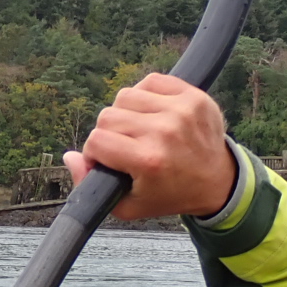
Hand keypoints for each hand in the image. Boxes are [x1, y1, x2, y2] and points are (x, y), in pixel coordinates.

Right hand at [64, 73, 235, 219]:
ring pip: (126, 96)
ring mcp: (180, 110)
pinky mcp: (192, 94)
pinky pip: (150, 81)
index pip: (96, 141)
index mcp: (148, 161)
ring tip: (140, 131)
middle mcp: (164, 132)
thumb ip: (90, 187)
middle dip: (109, 134)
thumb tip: (69, 156)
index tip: (107, 162)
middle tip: (126, 148)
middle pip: (107, 116)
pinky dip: (145, 96)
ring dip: (127, 113)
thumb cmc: (170, 194)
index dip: (95, 154)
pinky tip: (153, 114)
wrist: (217, 182)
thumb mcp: (128, 205)